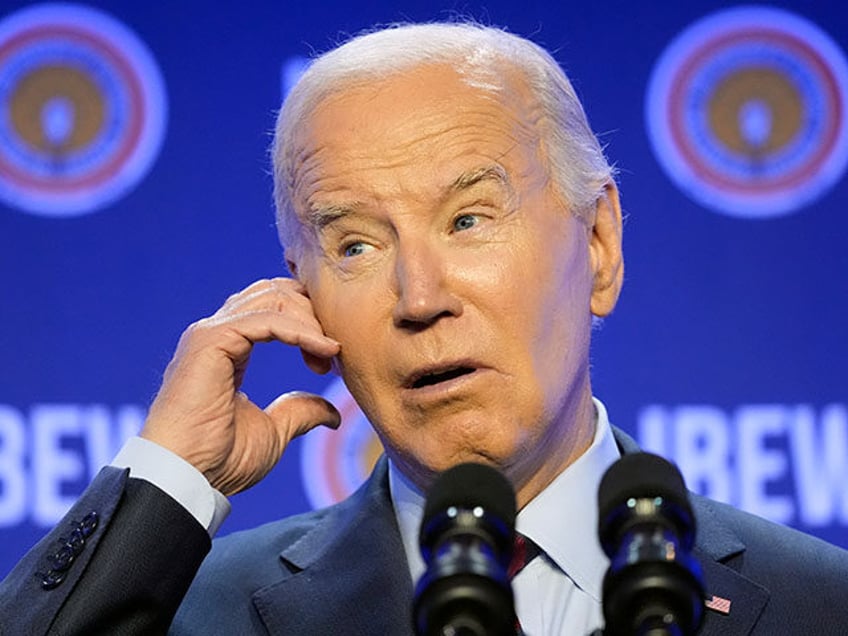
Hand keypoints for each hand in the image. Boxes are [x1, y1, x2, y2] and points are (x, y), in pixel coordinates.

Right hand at [140, 278, 340, 495]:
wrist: (188, 478)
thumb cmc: (219, 460)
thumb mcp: (274, 432)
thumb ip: (300, 412)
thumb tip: (332, 412)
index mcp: (227, 347)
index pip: (274, 307)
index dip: (309, 323)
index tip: (329, 359)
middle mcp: (217, 332)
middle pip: (276, 292)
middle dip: (312, 313)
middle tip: (333, 351)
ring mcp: (211, 333)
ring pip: (273, 298)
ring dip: (309, 320)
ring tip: (329, 351)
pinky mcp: (211, 340)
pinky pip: (267, 319)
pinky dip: (301, 330)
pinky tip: (323, 349)